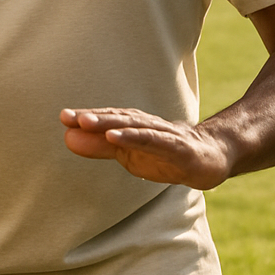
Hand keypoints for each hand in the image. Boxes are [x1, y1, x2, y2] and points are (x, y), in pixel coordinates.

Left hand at [60, 108, 232, 190]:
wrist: (211, 158)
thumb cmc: (165, 155)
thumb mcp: (128, 155)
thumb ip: (99, 147)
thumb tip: (68, 137)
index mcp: (134, 126)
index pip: (108, 120)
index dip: (86, 118)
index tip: (63, 117)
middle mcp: (147, 125)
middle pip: (117, 118)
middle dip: (92, 117)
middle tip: (67, 116)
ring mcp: (163, 134)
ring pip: (134, 126)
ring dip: (110, 123)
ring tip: (86, 122)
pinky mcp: (178, 147)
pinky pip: (153, 140)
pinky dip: (134, 137)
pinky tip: (116, 137)